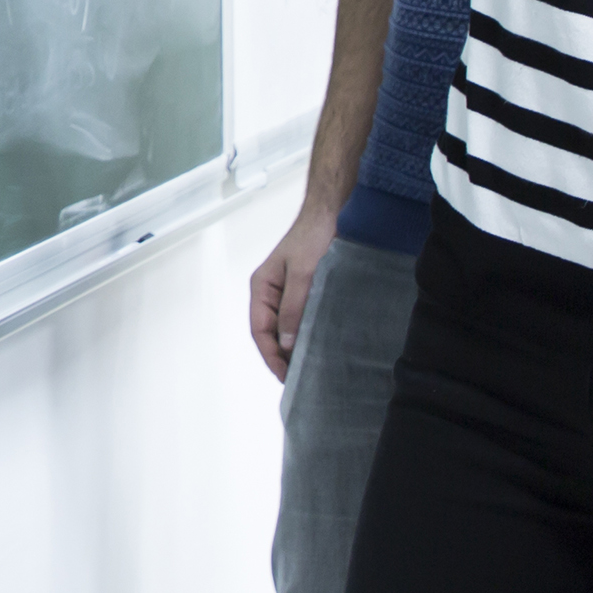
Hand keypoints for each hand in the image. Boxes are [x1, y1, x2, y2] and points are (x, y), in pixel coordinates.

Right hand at [247, 210, 338, 381]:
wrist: (333, 213)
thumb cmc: (313, 237)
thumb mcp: (302, 274)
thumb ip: (293, 308)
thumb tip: (285, 343)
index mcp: (261, 288)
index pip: (259, 330)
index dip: (270, 355)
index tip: (285, 375)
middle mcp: (271, 294)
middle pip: (270, 333)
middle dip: (281, 356)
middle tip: (299, 378)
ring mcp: (288, 294)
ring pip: (286, 328)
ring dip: (294, 347)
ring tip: (309, 367)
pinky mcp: (306, 292)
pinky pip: (301, 319)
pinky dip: (306, 334)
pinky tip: (318, 345)